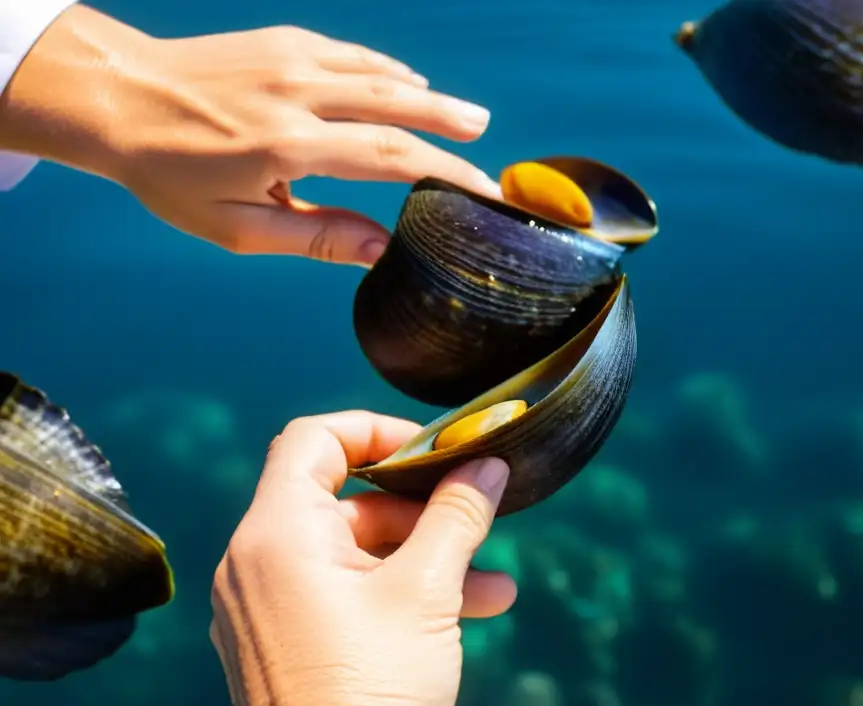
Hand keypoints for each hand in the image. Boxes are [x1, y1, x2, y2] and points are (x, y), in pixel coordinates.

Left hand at [0, 5, 500, 263]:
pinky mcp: (283, 41)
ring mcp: (292, 60)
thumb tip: (382, 250)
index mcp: (289, 147)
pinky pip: (351, 54)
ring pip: (380, 74)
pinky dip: (386, 70)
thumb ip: (316, 236)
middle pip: (397, 105)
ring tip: (465, 114)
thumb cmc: (171, 174)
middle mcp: (299, 95)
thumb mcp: (237, 228)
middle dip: (450, 123)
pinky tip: (406, 84)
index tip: (480, 190)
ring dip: (427, 94)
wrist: (118, 97)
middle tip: (488, 140)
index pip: (390, 156)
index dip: (444, 172)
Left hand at [210, 411, 516, 705]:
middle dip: (420, 513)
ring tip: (492, 589)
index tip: (430, 451)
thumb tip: (486, 466)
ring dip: (421, 561)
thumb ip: (457, 516)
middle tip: (474, 524)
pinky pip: (335, 595)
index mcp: (277, 534)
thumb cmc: (374, 686)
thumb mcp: (427, 591)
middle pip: (344, 502)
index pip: (314, 440)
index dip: (376, 431)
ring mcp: (262, 607)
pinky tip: (459, 617)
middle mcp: (255, 563)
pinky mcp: (277, 644)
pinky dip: (389, 595)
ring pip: (350, 555)